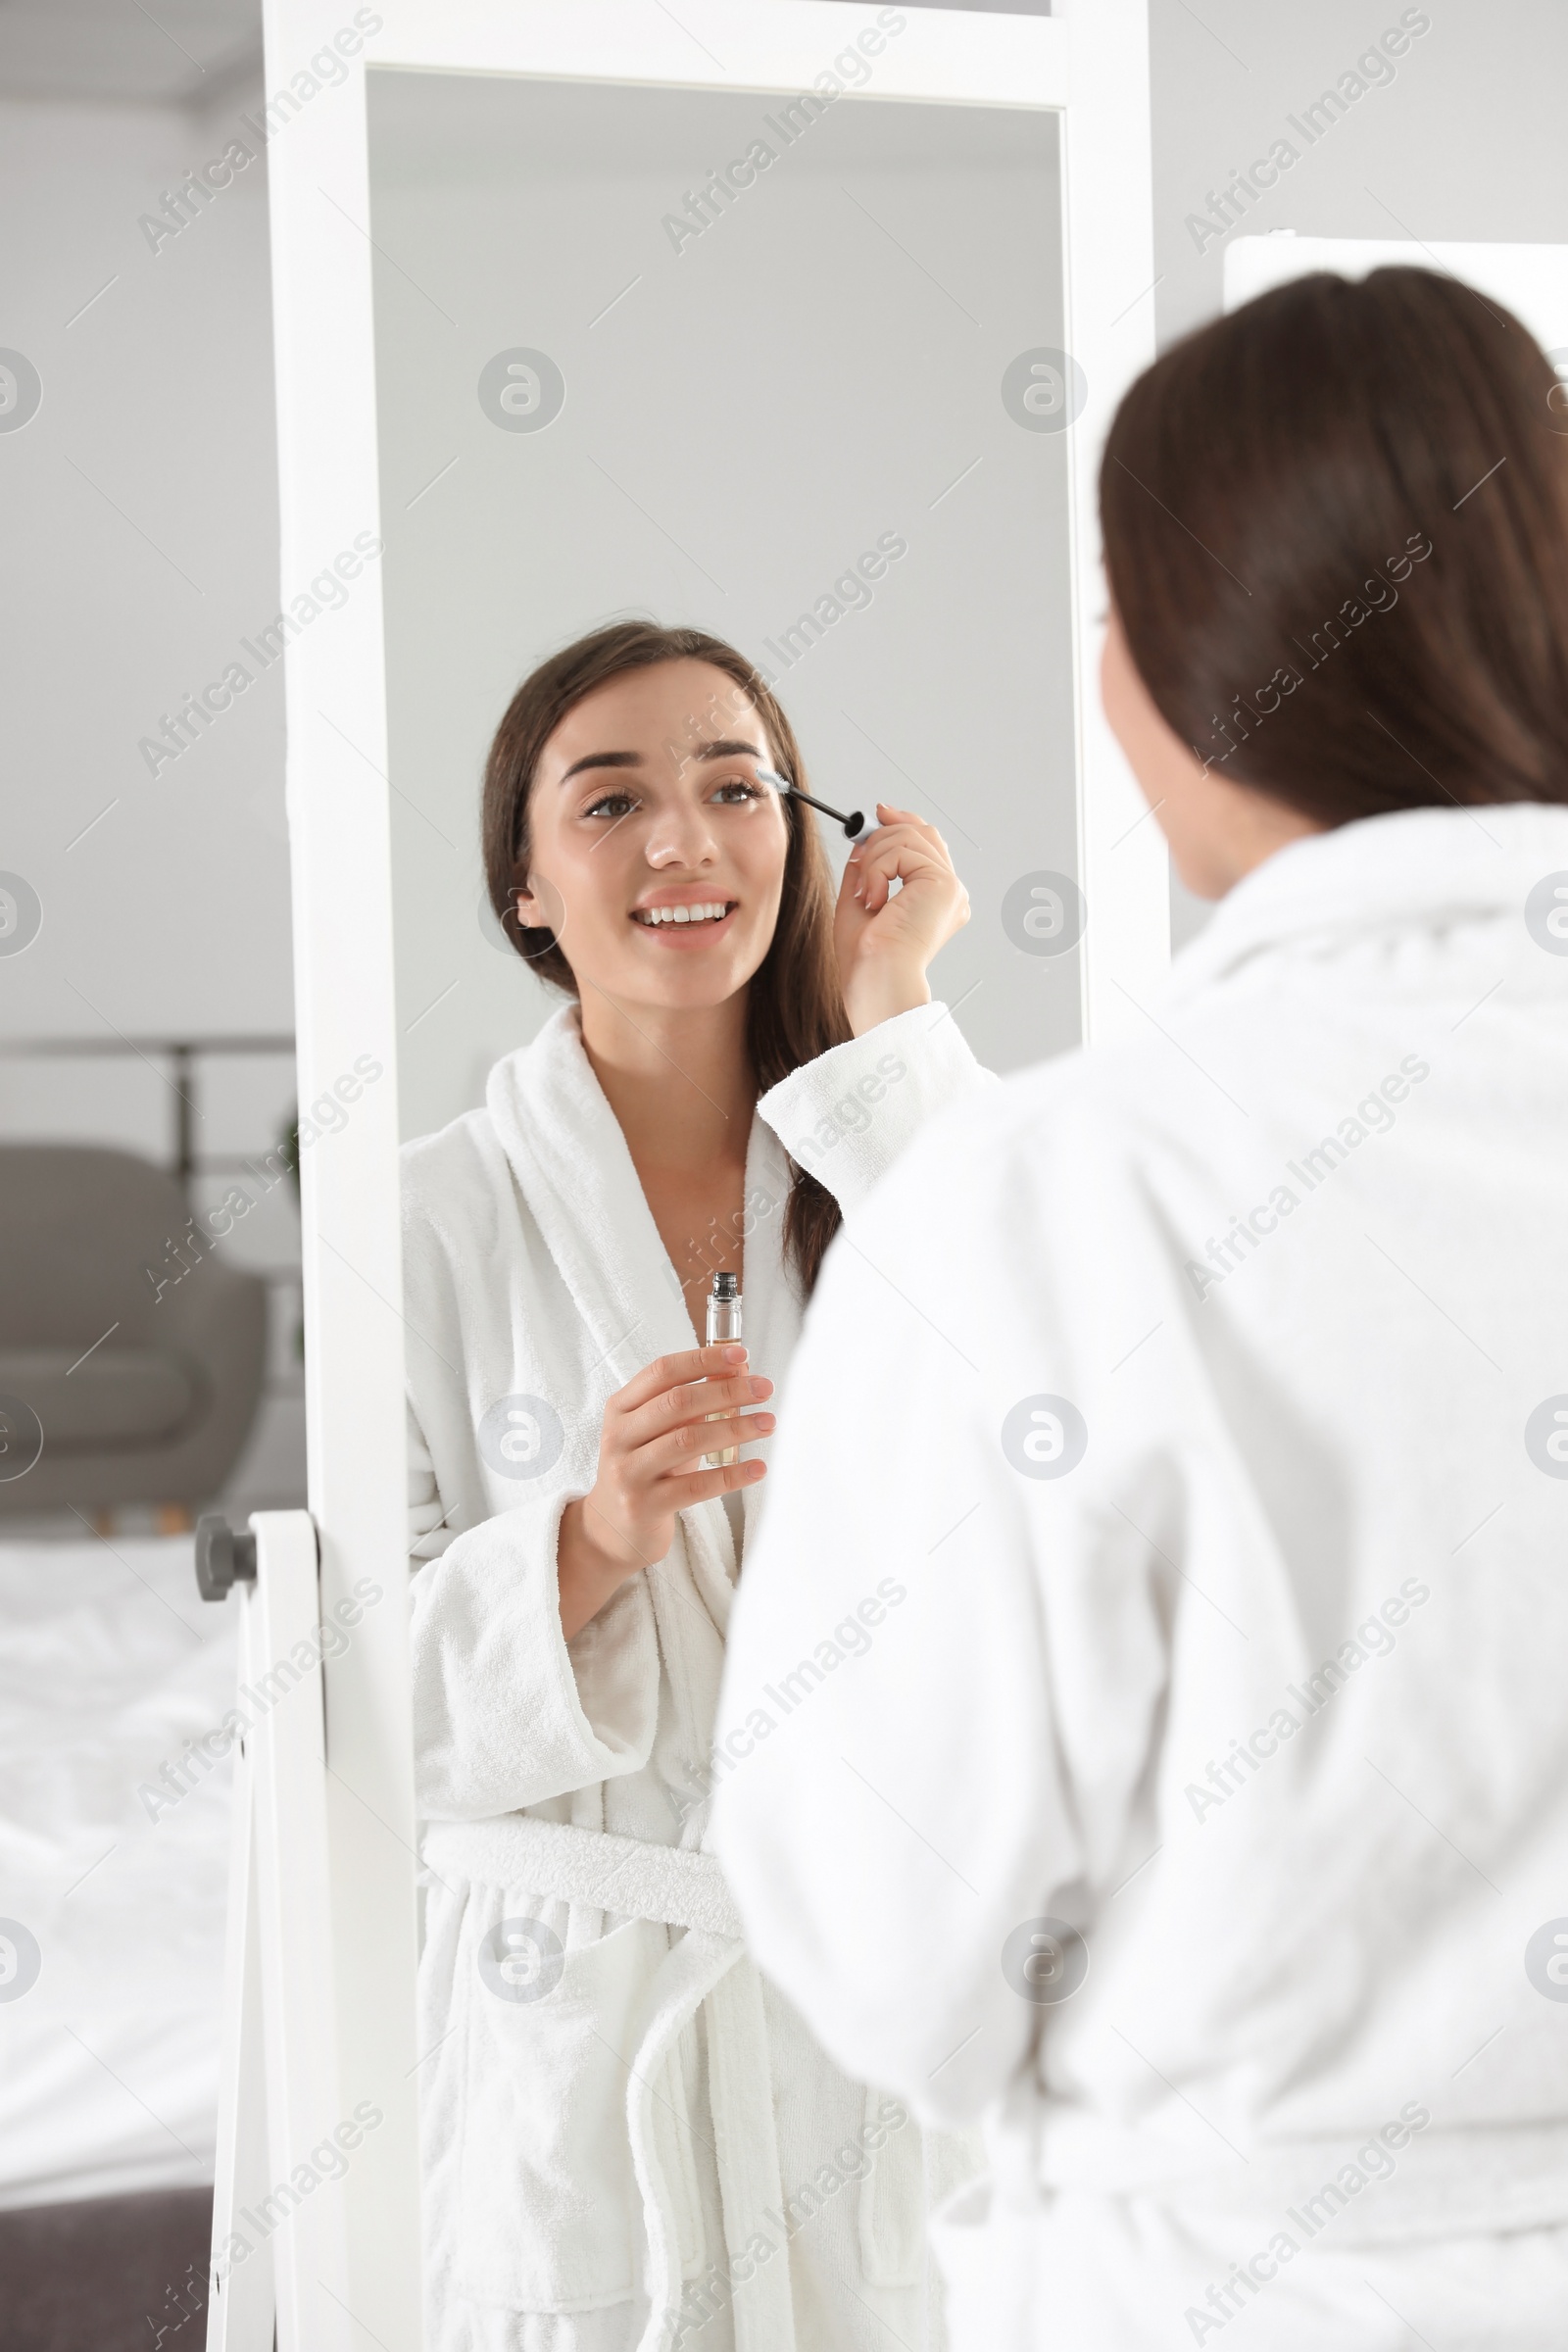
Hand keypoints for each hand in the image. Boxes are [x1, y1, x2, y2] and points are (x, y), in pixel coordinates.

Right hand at [557, 1344, 773, 1638]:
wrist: (611, 1528)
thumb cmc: (646, 1469)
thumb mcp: (659, 1430)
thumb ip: (693, 1401)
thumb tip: (740, 1369)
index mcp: (621, 1408)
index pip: (663, 1371)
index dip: (703, 1360)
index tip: (741, 1355)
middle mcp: (619, 1436)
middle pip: (677, 1403)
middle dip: (726, 1391)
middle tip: (764, 1388)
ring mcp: (628, 1472)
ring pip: (687, 1441)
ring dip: (734, 1429)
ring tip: (767, 1423)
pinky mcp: (644, 1506)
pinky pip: (696, 1487)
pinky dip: (732, 1475)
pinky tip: (758, 1467)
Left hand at [833, 802, 969, 1034]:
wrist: (876, 979)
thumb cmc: (867, 959)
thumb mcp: (859, 902)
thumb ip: (865, 871)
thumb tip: (863, 842)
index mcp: (936, 901)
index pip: (926, 844)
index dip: (902, 821)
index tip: (877, 814)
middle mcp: (950, 893)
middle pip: (922, 832)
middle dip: (883, 834)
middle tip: (859, 853)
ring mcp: (951, 887)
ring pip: (908, 837)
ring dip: (874, 859)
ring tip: (866, 894)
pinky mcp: (944, 884)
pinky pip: (902, 850)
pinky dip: (877, 870)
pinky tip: (874, 899)